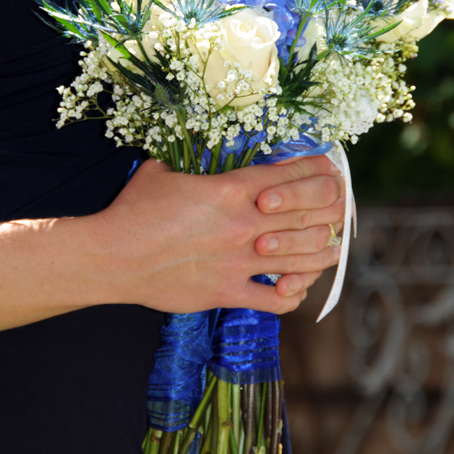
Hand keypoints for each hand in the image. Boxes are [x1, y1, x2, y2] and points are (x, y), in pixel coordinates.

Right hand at [96, 155, 342, 315]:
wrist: (113, 257)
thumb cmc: (133, 210)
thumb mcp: (164, 172)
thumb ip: (189, 164)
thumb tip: (190, 154)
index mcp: (231, 189)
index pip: (293, 176)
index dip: (319, 171)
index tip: (331, 170)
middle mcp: (244, 225)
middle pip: (309, 213)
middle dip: (332, 207)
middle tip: (340, 205)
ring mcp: (239, 262)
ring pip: (303, 256)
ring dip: (324, 250)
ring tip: (333, 246)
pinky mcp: (228, 292)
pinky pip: (276, 299)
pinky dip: (294, 292)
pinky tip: (296, 285)